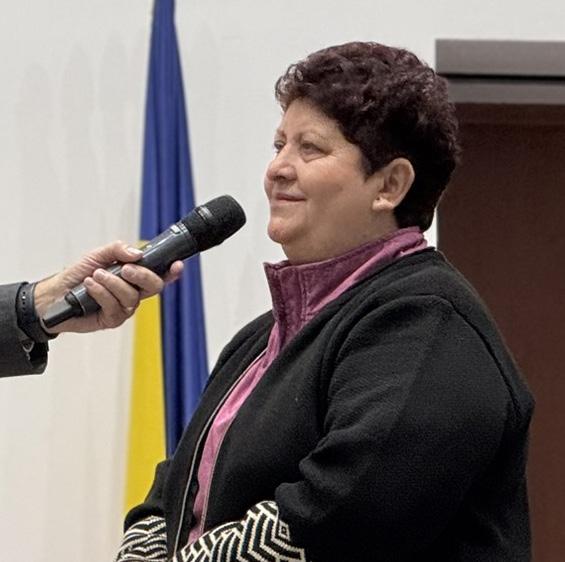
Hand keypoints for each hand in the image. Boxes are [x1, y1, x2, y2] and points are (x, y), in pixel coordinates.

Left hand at [33, 241, 182, 333]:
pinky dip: (102, 293)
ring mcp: (124, 307)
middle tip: (125, 269)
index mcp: (135, 276)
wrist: (56, 294)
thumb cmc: (78, 275)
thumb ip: (118, 249)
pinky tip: (90, 286)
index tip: (176, 264)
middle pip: (154, 286)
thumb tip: (138, 253)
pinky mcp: (112, 319)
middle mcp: (133, 292)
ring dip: (113, 283)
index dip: (172, 271)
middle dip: (142, 276)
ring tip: (96, 275)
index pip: (159, 274)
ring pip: (132, 297)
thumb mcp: (98, 255)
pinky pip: (115, 307)